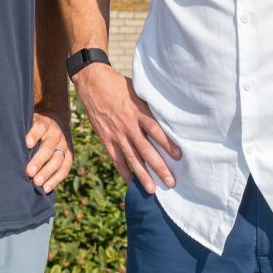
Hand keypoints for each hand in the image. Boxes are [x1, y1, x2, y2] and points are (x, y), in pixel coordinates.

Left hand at [25, 110, 72, 193]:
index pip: (39, 128)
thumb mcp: (29, 123)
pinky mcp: (69, 156)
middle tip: (29, 172)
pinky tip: (46, 188)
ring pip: (57, 160)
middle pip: (48, 148)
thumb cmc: (34, 128)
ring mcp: (64, 145)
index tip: (27, 144)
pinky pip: (65, 169)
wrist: (56, 123)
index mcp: (44, 124)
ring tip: (37, 183)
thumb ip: (21, 132)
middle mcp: (55, 134)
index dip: (33, 136)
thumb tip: (6, 145)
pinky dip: (55, 180)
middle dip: (39, 161)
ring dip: (47, 172)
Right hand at [74, 64, 180, 192]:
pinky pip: (116, 158)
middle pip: (146, 150)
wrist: (93, 82)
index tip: (179, 157)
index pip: (156, 131)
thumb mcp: (137, 91)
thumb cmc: (118, 85)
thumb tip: (166, 116)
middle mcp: (128, 125)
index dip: (168, 144)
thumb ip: (149, 106)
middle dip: (159, 167)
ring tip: (152, 189)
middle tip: (170, 182)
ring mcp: (116, 133)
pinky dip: (123, 170)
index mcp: (138, 111)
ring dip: (143, 175)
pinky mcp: (106, 138)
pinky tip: (131, 181)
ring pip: (132, 158)